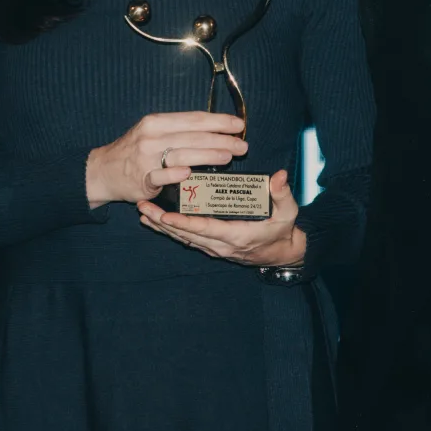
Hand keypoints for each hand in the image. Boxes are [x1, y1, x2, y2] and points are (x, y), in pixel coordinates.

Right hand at [86, 110, 246, 207]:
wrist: (103, 171)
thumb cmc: (135, 151)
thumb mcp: (152, 132)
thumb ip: (179, 131)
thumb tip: (214, 131)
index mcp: (156, 122)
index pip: (193, 119)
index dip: (218, 121)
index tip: (238, 124)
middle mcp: (151, 137)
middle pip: (192, 137)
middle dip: (220, 140)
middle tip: (242, 145)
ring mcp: (145, 158)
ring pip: (181, 154)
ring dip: (207, 155)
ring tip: (228, 156)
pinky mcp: (141, 179)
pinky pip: (160, 176)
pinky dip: (174, 174)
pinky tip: (190, 173)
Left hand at [139, 168, 308, 268]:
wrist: (283, 254)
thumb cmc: (284, 232)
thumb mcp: (288, 213)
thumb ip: (282, 195)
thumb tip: (279, 177)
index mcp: (237, 236)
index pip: (205, 229)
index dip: (184, 223)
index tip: (165, 216)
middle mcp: (221, 245)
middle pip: (187, 234)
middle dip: (163, 223)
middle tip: (143, 208)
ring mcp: (215, 248)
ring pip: (183, 238)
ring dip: (162, 227)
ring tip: (143, 213)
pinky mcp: (212, 246)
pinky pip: (187, 239)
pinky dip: (170, 231)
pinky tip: (155, 222)